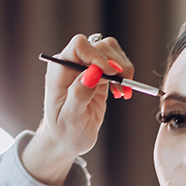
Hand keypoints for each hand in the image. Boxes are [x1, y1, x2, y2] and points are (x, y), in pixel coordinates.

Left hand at [22, 34, 134, 185]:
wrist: (68, 139)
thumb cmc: (65, 132)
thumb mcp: (70, 119)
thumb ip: (79, 95)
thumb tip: (92, 73)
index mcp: (60, 71)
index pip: (79, 46)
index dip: (97, 55)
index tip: (111, 73)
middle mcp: (72, 64)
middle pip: (100, 45)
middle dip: (115, 64)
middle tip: (122, 88)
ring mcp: (87, 68)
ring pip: (111, 51)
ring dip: (123, 69)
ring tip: (123, 92)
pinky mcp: (100, 75)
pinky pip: (117, 64)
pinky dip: (125, 76)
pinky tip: (122, 92)